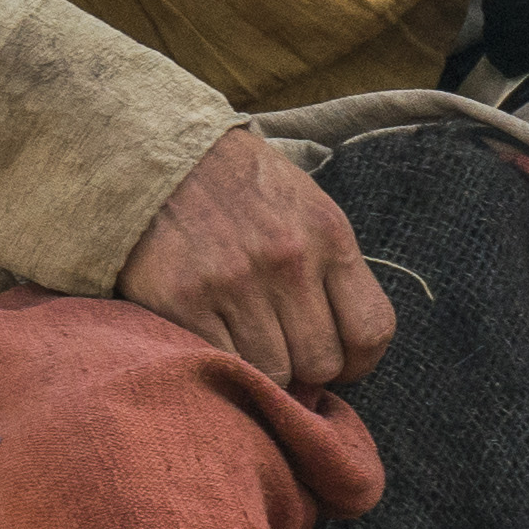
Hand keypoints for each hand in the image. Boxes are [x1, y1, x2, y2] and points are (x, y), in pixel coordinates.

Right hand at [120, 127, 393, 387]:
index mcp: (327, 233)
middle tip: (284, 352)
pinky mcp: (183, 300)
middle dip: (308, 370)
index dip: (359, 363)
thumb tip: (341, 354)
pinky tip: (214, 338)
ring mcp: (234, 281)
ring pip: (274, 373)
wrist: (157, 155)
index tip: (341, 364)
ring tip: (246, 342)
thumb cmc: (240, 187)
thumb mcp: (305, 206)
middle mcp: (287, 259)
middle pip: (322, 362)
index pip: (371, 330)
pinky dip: (223, 362)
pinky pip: (223, 363)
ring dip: (263, 370)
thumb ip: (329, 270)